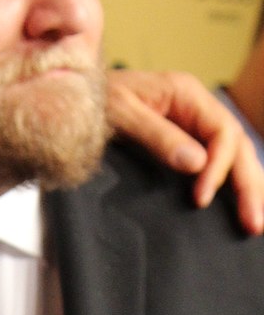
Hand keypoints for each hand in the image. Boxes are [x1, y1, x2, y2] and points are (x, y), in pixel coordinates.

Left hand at [106, 69, 263, 234]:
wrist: (70, 97)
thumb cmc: (92, 98)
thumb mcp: (120, 114)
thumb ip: (158, 136)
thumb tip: (198, 164)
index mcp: (186, 93)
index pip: (223, 131)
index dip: (220, 168)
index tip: (201, 198)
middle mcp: (194, 107)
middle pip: (237, 145)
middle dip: (248, 184)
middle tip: (254, 222)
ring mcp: (190, 123)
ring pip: (233, 154)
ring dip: (246, 186)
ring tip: (255, 220)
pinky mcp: (180, 140)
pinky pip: (214, 161)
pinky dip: (228, 183)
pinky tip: (237, 204)